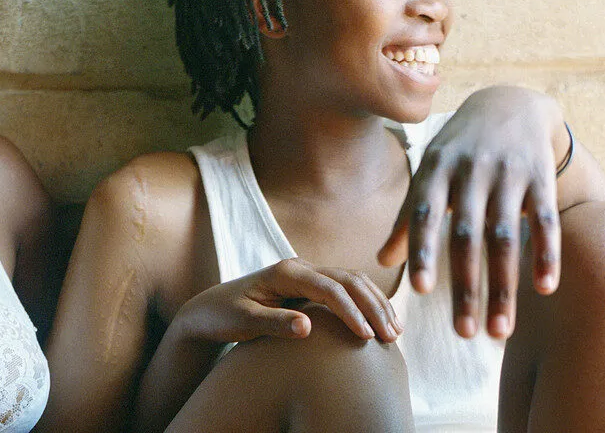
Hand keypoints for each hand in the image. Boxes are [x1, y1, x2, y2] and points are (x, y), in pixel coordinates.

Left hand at [173, 258, 402, 344]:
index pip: (329, 288)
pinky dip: (367, 303)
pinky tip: (380, 322)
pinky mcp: (311, 286)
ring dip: (376, 303)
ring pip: (353, 281)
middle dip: (374, 306)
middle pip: (349, 280)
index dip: (350, 311)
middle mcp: (300, 267)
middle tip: (391, 336)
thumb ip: (274, 323)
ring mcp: (308, 274)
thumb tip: (306, 326)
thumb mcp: (244, 322)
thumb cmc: (223, 316)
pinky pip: (347, 289)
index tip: (366, 337)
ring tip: (395, 331)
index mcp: (286, 272)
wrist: (209, 309)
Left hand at [377, 85, 566, 339]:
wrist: (509, 102)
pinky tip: (545, 289)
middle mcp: (470, 171)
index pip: (425, 215)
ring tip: (499, 331)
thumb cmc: (459, 148)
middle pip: (466, 236)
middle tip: (464, 333)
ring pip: (505, 237)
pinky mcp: (540, 176)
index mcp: (435, 170)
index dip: (424, 251)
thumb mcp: (429, 172)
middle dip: (466, 287)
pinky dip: (545, 254)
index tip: (421, 292)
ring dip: (503, 286)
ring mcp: (507, 172)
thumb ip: (407, 216)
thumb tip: (381, 260)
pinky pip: (544, 220)